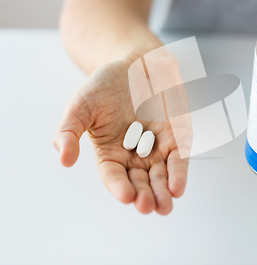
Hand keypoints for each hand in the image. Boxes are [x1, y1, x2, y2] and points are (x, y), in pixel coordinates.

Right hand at [53, 53, 188, 214]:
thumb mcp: (81, 105)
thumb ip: (70, 131)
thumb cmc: (106, 85)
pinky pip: (179, 157)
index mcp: (110, 153)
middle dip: (145, 195)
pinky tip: (177, 187)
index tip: (127, 197)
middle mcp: (134, 155)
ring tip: (164, 206)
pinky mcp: (177, 136)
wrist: (136, 62)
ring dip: (163, 191)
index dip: (120, 187)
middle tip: (147, 207)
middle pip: (140, 181)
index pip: (115, 176)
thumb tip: (64, 160)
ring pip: (161, 175)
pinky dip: (179, 172)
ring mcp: (157, 146)